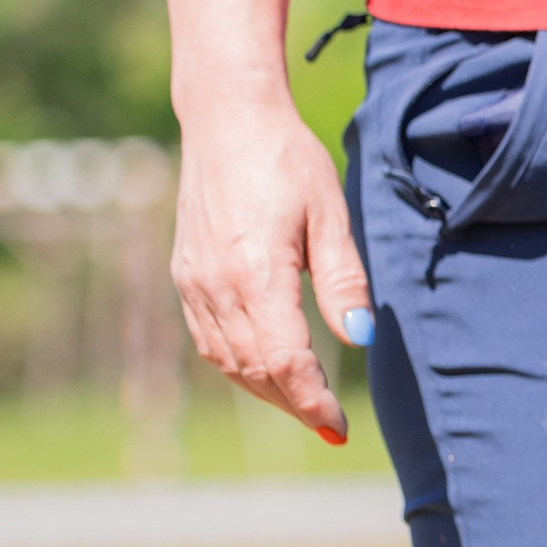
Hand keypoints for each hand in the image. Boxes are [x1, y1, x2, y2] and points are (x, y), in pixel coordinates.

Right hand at [170, 98, 374, 444]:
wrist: (226, 119)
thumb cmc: (287, 160)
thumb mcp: (330, 214)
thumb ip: (344, 281)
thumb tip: (361, 339)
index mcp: (256, 274)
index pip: (285, 361)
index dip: (312, 401)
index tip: (339, 427)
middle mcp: (216, 286)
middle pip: (255, 370)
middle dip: (294, 404)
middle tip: (329, 426)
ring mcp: (194, 282)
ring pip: (228, 361)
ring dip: (266, 391)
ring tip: (304, 406)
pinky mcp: (186, 275)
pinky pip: (209, 339)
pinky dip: (238, 365)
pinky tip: (266, 370)